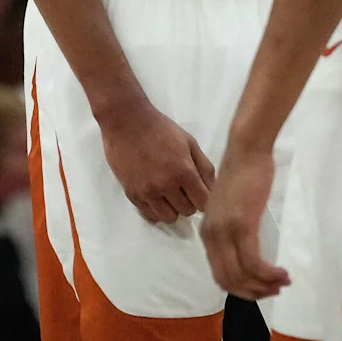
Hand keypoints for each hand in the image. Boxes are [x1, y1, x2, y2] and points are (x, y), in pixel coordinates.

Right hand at [99, 102, 214, 224]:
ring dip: (174, 208)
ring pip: (170, 218)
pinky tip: (157, 195)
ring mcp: (148, 192)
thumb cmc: (161, 129)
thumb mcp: (189, 142)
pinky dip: (158, 209)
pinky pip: (151, 216)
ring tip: (171, 192)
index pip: (203, 202)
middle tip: (185, 187)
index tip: (201, 191)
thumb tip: (213, 189)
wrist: (128, 123)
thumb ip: (204, 166)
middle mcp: (166, 186)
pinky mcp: (133, 195)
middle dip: (190, 201)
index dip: (205, 198)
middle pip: (188, 211)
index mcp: (183, 171)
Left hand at [201, 140, 288, 300]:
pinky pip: (254, 263)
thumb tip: (246, 252)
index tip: (262, 288)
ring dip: (264, 286)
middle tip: (275, 289)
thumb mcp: (231, 207)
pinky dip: (269, 274)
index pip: (219, 274)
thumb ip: (233, 229)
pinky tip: (282, 273)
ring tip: (283, 282)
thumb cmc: (244, 173)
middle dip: (253, 293)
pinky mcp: (241, 225)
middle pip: (228, 281)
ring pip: (242, 276)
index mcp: (207, 232)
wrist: (247, 148)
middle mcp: (211, 235)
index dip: (241, 288)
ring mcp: (225, 231)